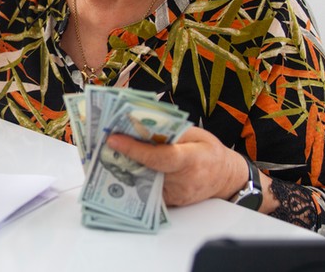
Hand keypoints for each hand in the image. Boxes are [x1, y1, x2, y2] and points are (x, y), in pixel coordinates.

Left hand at [105, 126, 247, 206]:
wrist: (225, 178)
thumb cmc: (209, 151)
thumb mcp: (196, 133)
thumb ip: (170, 129)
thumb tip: (139, 122)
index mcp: (192, 159)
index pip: (160, 156)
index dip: (135, 149)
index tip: (113, 139)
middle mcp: (184, 181)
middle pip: (145, 170)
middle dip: (122, 157)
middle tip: (99, 144)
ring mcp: (176, 195)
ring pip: (143, 181)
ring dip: (123, 167)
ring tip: (105, 153)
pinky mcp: (170, 203)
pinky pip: (147, 190)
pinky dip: (133, 178)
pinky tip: (120, 166)